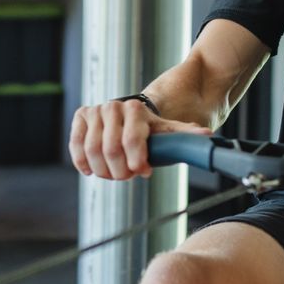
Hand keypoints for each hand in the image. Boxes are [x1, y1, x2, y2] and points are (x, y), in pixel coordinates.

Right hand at [70, 98, 210, 179]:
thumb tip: (208, 136)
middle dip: (120, 170)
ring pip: (92, 151)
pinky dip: (82, 162)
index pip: (132, 141)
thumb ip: (185, 135)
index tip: (144, 172)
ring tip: (113, 174)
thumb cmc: (151, 130)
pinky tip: (91, 170)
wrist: (130, 118)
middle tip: (127, 176)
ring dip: (103, 170)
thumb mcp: (169, 132)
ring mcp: (95, 111)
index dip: (137, 163)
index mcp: (136, 110)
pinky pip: (76, 145)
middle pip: (111, 149)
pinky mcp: (81, 117)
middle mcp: (113, 107)